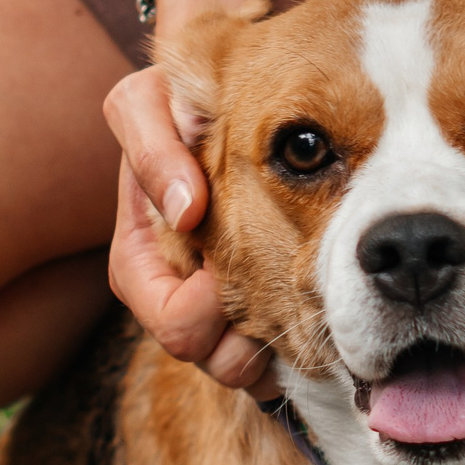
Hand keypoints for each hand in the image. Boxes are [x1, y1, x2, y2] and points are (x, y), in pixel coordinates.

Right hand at [104, 68, 278, 393]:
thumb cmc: (179, 103)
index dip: (196, 313)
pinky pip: (273, 354)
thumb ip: (153, 148)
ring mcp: (216, 303)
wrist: (219, 101)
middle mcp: (178, 291)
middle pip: (207, 355)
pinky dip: (291, 345)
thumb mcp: (148, 108)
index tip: (223, 277)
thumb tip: (186, 207)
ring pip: (239, 363)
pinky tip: (320, 316)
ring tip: (304, 314)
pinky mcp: (256, 304)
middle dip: (240, 343)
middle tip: (282, 303)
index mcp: (144, 260)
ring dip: (270, 348)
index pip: (166, 320)